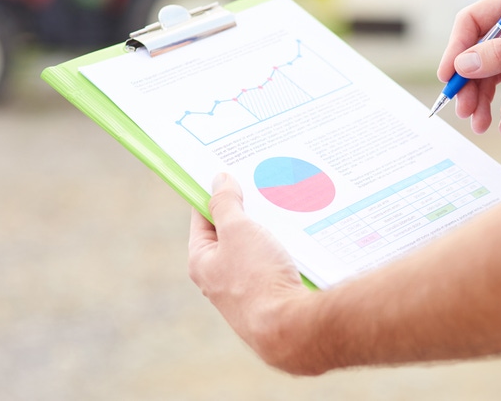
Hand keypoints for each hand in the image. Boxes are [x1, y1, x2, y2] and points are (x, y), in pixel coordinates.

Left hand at [187, 173, 308, 368]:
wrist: (290, 327)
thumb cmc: (257, 279)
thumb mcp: (238, 230)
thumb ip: (226, 203)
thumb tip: (218, 180)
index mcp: (201, 261)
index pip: (202, 217)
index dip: (214, 193)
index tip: (231, 172)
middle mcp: (219, 277)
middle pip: (231, 232)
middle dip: (247, 210)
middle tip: (264, 186)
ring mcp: (245, 288)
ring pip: (255, 247)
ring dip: (268, 229)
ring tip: (285, 210)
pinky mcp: (269, 296)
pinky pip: (274, 263)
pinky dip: (283, 247)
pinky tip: (299, 236)